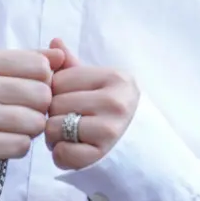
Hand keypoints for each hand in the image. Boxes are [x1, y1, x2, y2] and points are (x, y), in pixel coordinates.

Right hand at [0, 48, 65, 160]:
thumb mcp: (2, 68)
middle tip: (28, 110)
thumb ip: (33, 58)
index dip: (44, 80)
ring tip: (20, 125)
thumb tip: (61, 56)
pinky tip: (10, 139)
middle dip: (41, 106)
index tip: (31, 87)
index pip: (41, 67)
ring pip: (36, 123)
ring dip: (34, 127)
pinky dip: (22, 145)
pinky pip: (22, 146)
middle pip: (42, 95)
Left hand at [45, 38, 139, 169]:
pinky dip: (61, 157)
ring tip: (69, 139)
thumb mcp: (102, 87)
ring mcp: (109, 130)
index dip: (54, 94)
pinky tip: (73, 154)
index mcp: (114, 79)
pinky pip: (62, 154)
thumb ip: (75, 68)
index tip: (66, 105)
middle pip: (54, 104)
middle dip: (53, 117)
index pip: (59, 80)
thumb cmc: (116, 116)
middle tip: (66, 126)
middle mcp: (114, 102)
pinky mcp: (100, 156)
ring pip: (53, 128)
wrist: (146, 152)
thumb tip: (54, 43)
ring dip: (54, 138)